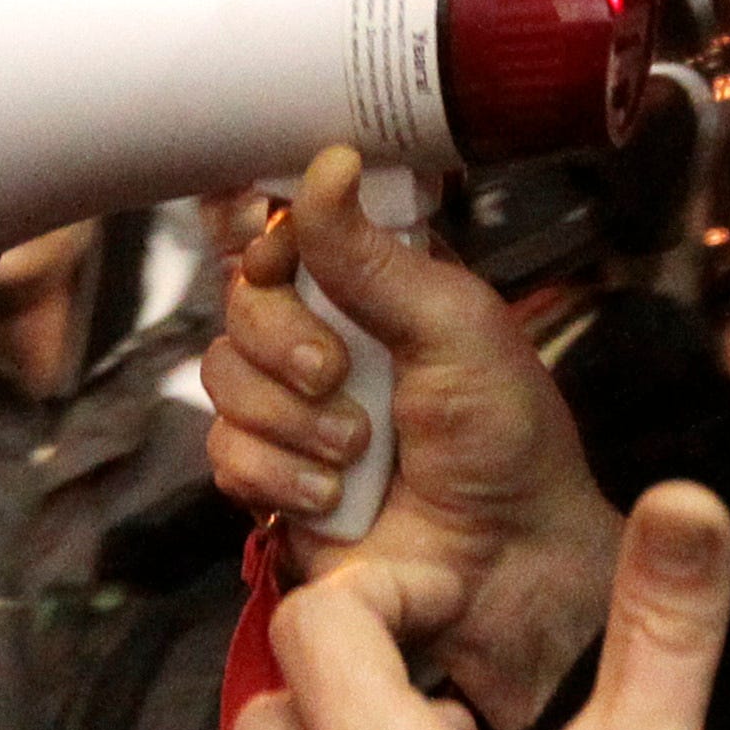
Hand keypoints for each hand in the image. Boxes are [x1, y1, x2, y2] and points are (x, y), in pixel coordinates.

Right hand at [200, 146, 625, 729]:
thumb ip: (371, 256)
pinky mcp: (270, 476)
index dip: (266, 231)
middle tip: (338, 374)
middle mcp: (324, 335)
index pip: (285, 226)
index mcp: (373, 282)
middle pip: (240, 298)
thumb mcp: (454, 327)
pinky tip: (335, 494)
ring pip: (221, 374)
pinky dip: (280, 474)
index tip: (279, 249)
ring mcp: (293, 407)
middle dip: (282, 338)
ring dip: (291, 417)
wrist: (506, 564)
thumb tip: (325, 165)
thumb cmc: (507, 442)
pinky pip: (225, 452)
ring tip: (358, 448)